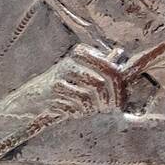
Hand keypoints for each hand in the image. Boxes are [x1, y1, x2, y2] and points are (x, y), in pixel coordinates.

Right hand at [0, 43, 147, 117]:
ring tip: (88, 110)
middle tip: (109, 110)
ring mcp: (62, 73)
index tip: (121, 103)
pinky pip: (77, 104)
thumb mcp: (86, 74)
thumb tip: (132, 56)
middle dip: (110, 100)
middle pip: (104, 82)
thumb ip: (108, 67)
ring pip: (91, 95)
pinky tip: (74, 111)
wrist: (33, 99)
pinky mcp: (54, 89)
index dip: (120, 88)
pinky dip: (80, 112)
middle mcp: (73, 59)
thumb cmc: (65, 87)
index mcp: (83, 52)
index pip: (112, 69)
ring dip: (93, 108)